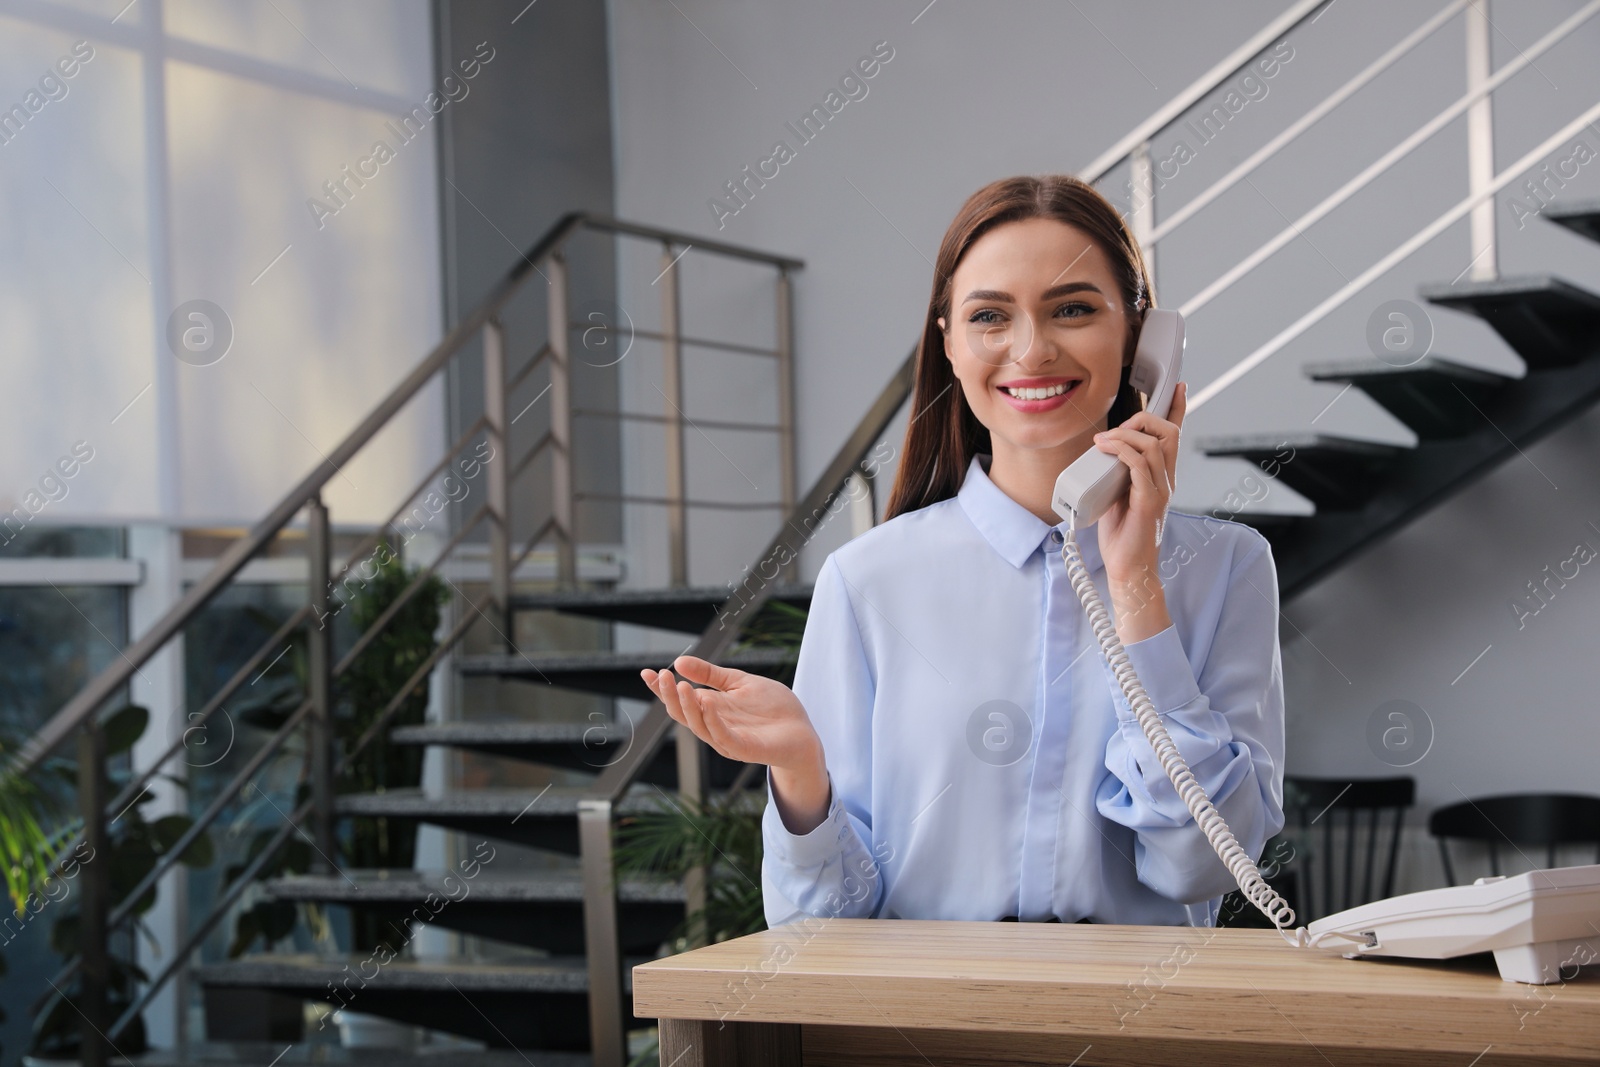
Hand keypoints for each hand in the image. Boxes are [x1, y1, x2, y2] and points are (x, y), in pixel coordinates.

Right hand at [640, 655, 823, 773]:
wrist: (802, 731)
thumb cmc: (773, 708)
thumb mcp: (738, 683)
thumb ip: (711, 674)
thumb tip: (680, 661)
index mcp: (710, 710)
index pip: (679, 700)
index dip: (661, 689)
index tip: (646, 672)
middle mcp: (713, 726)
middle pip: (682, 714)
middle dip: (669, 696)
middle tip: (661, 675)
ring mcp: (727, 739)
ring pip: (698, 726)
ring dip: (687, 706)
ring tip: (680, 685)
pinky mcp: (744, 748)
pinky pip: (722, 736)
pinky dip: (712, 720)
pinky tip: (706, 702)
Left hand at [1092, 381, 1185, 639]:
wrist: (1128, 569)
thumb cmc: (1121, 535)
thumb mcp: (1115, 493)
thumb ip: (1114, 472)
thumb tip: (1099, 451)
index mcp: (1161, 477)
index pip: (1175, 437)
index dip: (1178, 409)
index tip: (1177, 387)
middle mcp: (1167, 481)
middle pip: (1167, 433)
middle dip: (1142, 418)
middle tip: (1115, 429)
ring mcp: (1161, 491)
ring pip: (1154, 445)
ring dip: (1125, 434)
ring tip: (1102, 441)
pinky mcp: (1150, 503)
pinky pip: (1141, 466)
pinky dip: (1123, 451)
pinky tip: (1107, 449)